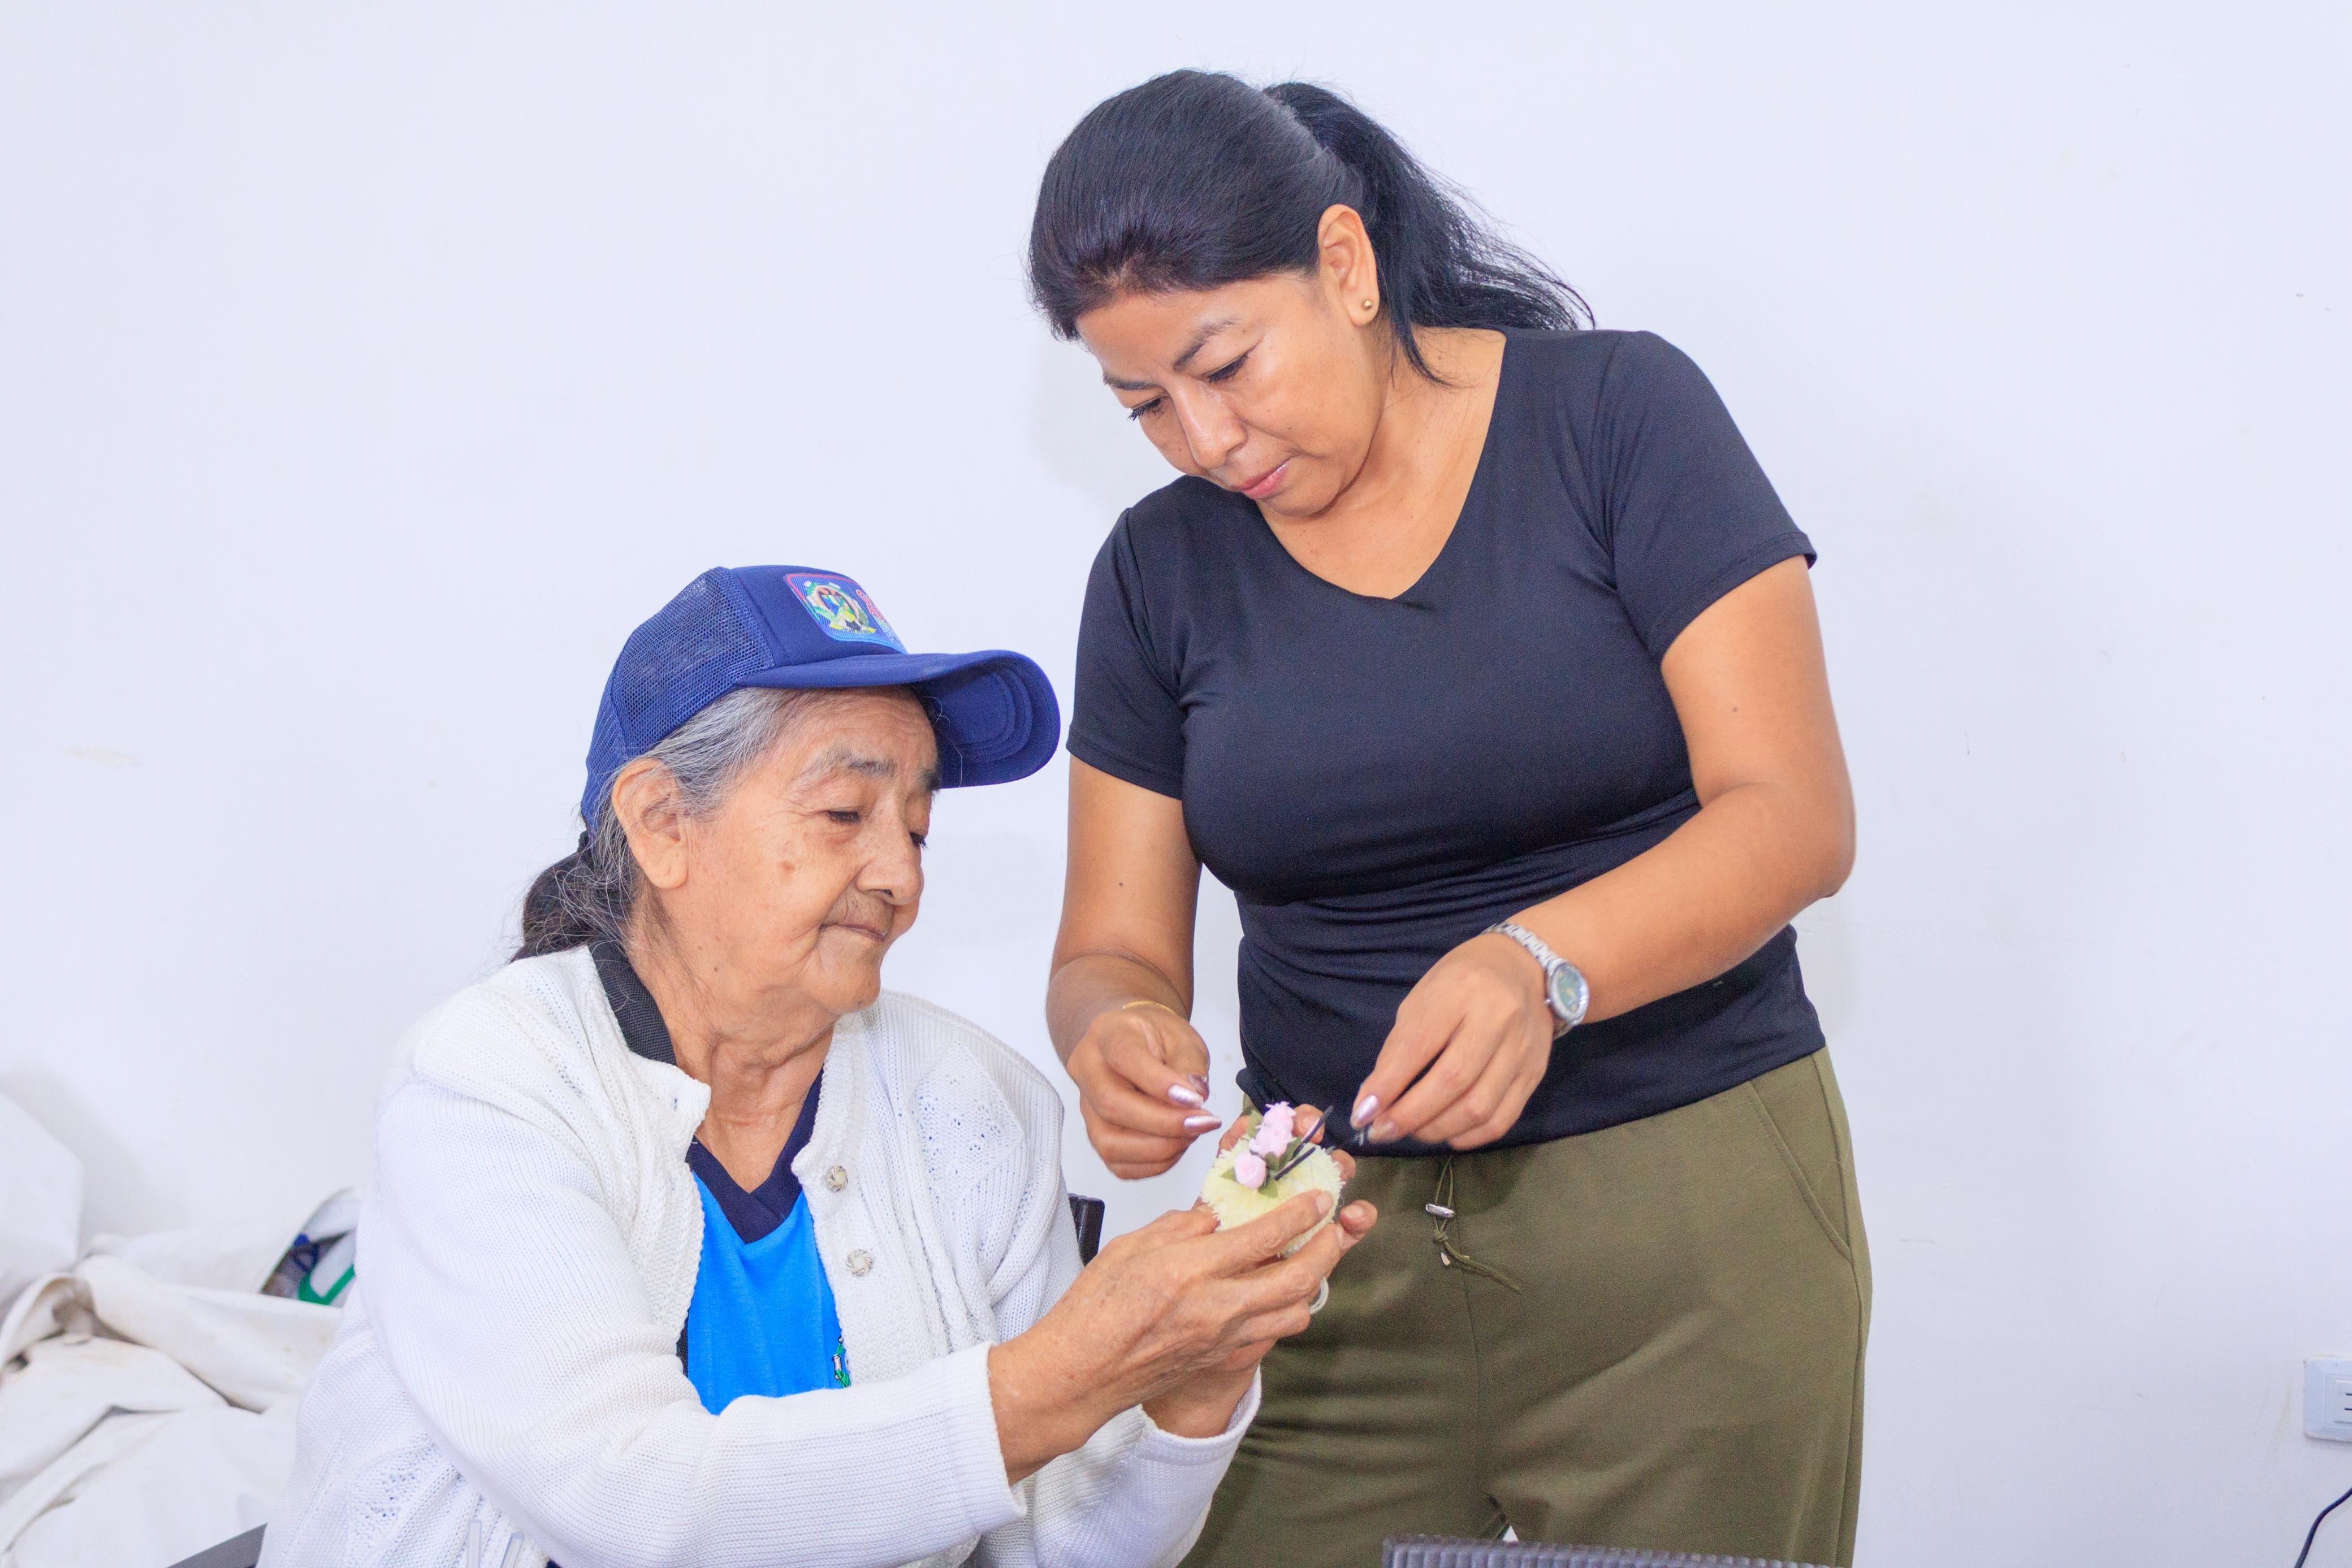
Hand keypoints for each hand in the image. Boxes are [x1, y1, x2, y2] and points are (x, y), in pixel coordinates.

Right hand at [988, 1172, 1370, 1477]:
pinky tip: (1275, 1295)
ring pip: (1295, 1312)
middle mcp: (1215, 1307)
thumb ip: (1180, 1226)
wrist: (1079, 1374)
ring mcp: (1223, 1339)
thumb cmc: (1093, 1310)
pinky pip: (1272, 1335)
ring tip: (1310, 1261)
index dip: (1300, 1213)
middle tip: (1334, 1227)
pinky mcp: (1221, 1359)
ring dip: (1311, 1284)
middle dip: (1326, 1248)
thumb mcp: (1131, 1246)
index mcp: (1190, 1270)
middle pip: (1298, 1277)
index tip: (1316, 1197)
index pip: (1264, 1235)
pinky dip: (1285, 1312)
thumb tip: (1215, 1218)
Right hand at [1065, 1002, 1219, 1177]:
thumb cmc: (1158, 1038)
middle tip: (1202, 1122)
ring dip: (1159, 1148)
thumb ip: (1188, 1062)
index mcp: (1107, 1034)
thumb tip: (1194, 1096)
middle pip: (1111, 1105)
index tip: (1196, 1100)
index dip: (1159, 1084)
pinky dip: (1154, 1163)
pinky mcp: (1096, 1135)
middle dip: (1163, 1123)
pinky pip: (1118, 1163)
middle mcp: (1087, 1070)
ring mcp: (1086, 1107)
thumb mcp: (1181, 1036)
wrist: (1133, 1043)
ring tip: (1192, 1133)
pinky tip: (1177, 1145)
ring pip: (1109, 1142)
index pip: (1124, 1058)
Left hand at [1350, 932, 1552, 1149]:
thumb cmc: (1461, 981)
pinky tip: (1446, 1134)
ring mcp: (1522, 1049)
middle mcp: (1497, 1018)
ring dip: (1436, 1130)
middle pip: (1452, 1081)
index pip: (1418, 1046)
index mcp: (1460, 990)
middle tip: (1382, 1131)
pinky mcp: (1535, 1073)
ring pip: (1478, 1108)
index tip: (1362, 1113)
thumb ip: (1399, 1047)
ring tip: (1411, 1132)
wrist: (1524, 968)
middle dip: (1409, 1115)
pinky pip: (1502, 1119)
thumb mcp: (1423, 998)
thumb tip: (1373, 1101)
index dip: (1387, 1086)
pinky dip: (1469, 1136)